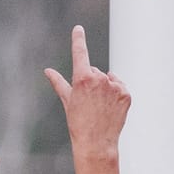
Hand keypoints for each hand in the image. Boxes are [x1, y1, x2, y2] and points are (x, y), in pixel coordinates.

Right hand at [43, 24, 129, 157]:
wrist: (96, 144)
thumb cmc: (78, 124)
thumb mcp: (67, 101)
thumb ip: (58, 82)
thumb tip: (47, 71)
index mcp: (83, 78)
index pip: (80, 53)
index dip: (78, 39)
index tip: (78, 28)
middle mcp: (100, 78)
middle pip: (94, 71)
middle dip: (91, 82)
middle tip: (88, 103)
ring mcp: (115, 86)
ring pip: (108, 79)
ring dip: (105, 88)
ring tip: (100, 108)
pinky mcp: (126, 94)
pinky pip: (120, 87)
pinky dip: (116, 94)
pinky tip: (110, 108)